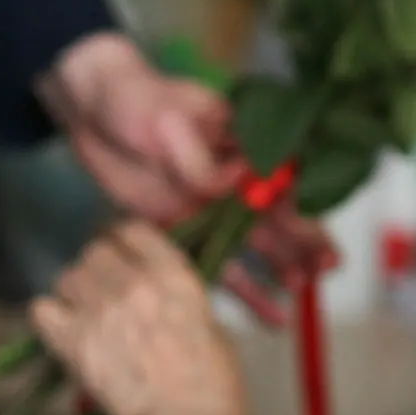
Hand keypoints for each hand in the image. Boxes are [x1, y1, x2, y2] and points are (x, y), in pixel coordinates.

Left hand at [30, 220, 244, 414]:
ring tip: (85, 313)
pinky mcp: (71, 342)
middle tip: (107, 290)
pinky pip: (41, 310)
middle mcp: (131, 282)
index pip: (134, 230)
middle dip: (100, 267)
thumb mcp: (214, 329)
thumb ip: (182, 305)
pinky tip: (63, 331)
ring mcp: (98, 310)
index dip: (127, 241)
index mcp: (173, 275)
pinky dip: (50, 317)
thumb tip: (164, 304)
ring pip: (68, 276)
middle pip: (96, 251)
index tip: (127, 253)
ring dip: (76, 291)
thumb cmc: (213, 386)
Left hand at [39, 32, 337, 322]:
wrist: (90, 112)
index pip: (282, 177)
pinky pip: (216, 262)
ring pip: (254, 242)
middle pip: (277, 214)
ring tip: (303, 292)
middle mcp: (234, 180)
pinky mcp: (184, 231)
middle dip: (303, 241)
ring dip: (281, 265)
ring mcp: (211, 208)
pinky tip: (269, 314)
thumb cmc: (135, 101)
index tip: (313, 228)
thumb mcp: (168, 121)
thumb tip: (233, 181)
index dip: (301, 204)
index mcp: (240, 144)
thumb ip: (198, 158)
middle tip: (325, 268)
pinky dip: (242, 288)